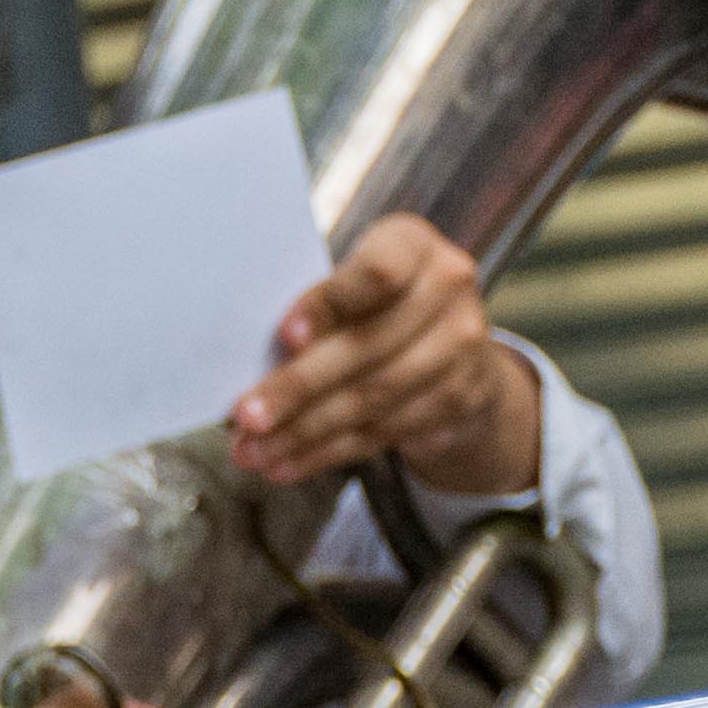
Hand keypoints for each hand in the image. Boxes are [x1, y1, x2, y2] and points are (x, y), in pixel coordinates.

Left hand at [228, 213, 541, 497]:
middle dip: (298, 387)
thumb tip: (249, 361)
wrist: (451, 344)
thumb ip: (316, 308)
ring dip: (305, 432)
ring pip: (372, 398)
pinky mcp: (458, 398)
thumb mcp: (350, 284)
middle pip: (366, 345)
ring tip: (254, 451)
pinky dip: (327, 452)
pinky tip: (287, 463)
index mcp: (411, 243)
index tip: (285, 336)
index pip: (376, 272)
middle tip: (247, 416)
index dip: (329, 304)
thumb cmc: (375, 303)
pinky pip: (381, 432)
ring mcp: (461, 345)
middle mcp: (447, 286)